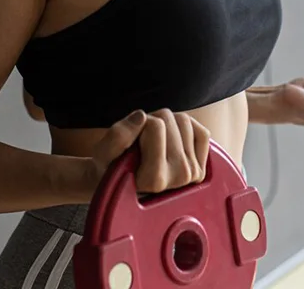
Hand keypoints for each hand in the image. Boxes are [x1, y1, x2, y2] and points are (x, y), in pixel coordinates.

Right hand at [89, 109, 210, 194]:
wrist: (121, 187)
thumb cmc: (109, 168)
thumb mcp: (102, 153)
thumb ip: (118, 135)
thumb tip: (143, 116)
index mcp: (154, 179)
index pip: (155, 126)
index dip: (137, 125)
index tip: (130, 144)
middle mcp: (178, 178)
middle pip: (169, 119)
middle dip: (151, 122)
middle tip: (139, 143)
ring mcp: (192, 174)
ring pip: (184, 121)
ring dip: (166, 125)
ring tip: (151, 145)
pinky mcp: (200, 170)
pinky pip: (201, 132)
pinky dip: (184, 130)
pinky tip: (169, 144)